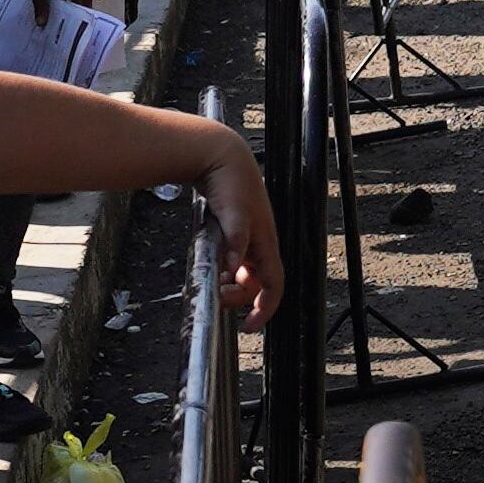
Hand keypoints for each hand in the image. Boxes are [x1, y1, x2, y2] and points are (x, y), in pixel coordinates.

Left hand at [199, 135, 287, 323]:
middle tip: (215, 297)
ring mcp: (248, 238)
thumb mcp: (233, 213)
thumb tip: (233, 270)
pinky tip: (209, 264)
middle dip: (238, 297)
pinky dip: (222, 269)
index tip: (248, 327)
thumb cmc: (231, 181)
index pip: (274, 285)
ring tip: (211, 281)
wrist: (220, 155)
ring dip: (229, 284)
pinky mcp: (235, 232)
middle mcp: (260, 243)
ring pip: (243, 274)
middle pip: (255, 284)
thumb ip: (234, 243)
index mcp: (266, 242)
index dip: (264, 309)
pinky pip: (233, 260)